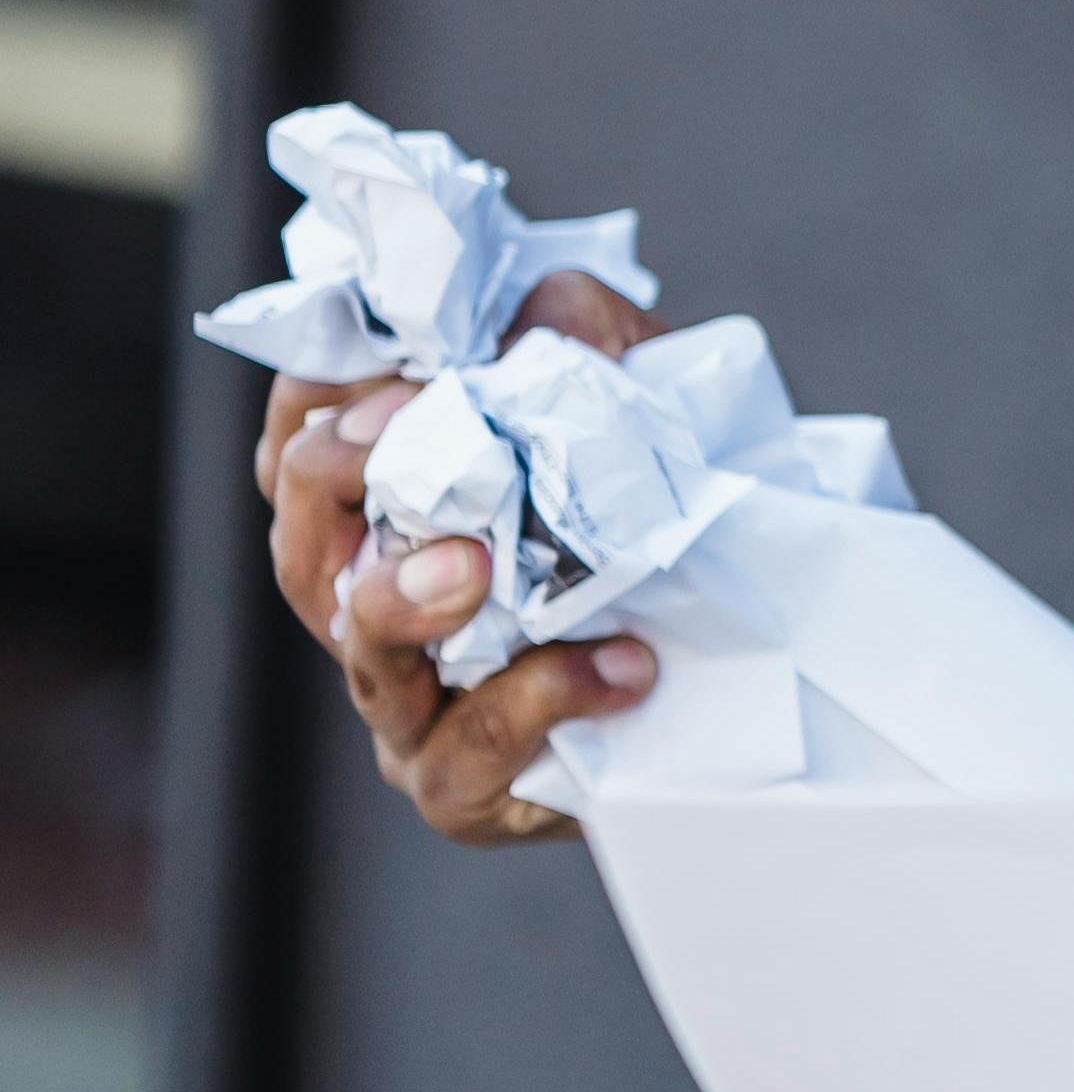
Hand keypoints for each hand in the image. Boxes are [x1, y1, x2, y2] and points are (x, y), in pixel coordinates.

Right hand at [253, 271, 676, 844]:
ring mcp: (409, 704)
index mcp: (381, 515)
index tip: (389, 360)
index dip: (320, 398)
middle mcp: (370, 608)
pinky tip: (622, 663)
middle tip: (392, 440)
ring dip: (406, 598)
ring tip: (475, 564)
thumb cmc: (665, 518)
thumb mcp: (637, 402)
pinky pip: (472, 749)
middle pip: (298, 545)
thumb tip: (540, 306)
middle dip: (336, 484)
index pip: (297, 447)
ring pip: (363, 650)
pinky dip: (540, 699)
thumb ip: (582, 335)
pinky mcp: (466, 785)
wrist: (758, 662)